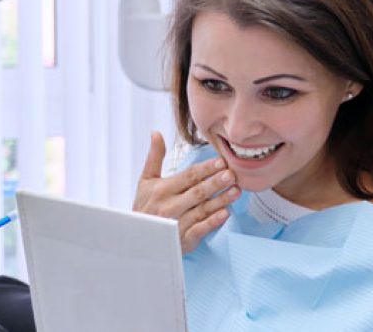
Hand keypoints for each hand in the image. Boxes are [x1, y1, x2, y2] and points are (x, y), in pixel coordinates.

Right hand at [133, 131, 240, 252]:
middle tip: (231, 174)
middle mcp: (169, 206)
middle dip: (215, 182)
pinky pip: (200, 229)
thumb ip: (154, 157)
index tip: (221, 161)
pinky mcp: (184, 240)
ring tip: (235, 191)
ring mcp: (177, 223)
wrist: (137, 238)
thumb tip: (156, 133)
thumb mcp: (145, 180)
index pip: (188, 176)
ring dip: (220, 200)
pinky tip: (225, 213)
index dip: (205, 169)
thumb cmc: (144, 207)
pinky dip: (213, 222)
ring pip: (202, 210)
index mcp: (162, 189)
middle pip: (197, 191)